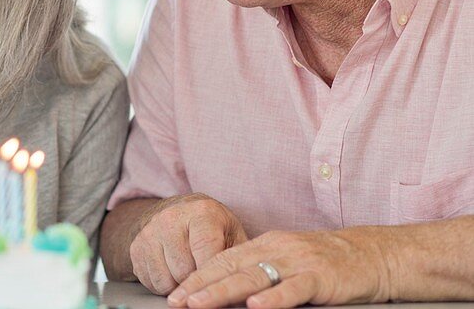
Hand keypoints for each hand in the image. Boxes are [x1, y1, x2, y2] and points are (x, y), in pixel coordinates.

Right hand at [129, 193, 247, 294]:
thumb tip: (243, 291)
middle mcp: (171, 218)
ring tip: (188, 272)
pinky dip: (164, 285)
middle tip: (204, 278)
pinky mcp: (136, 246)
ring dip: (179, 285)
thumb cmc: (212, 228)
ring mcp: (150, 232)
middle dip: (197, 282)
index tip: (218, 290)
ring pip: (166, 280)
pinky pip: (150, 281)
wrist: (178, 212)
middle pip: (184, 270)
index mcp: (201, 213)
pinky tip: (172, 272)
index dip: (212, 276)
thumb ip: (238, 260)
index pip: (205, 250)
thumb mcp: (232, 235)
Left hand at [166, 227, 391, 308]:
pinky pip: (294, 288)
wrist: (371, 255)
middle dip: (200, 286)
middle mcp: (276, 249)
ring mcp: (298, 262)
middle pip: (231, 267)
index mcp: (264, 244)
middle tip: (176, 301)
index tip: (175, 294)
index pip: (222, 260)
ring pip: (254, 276)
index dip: (196, 277)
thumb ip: (258, 270)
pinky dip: (274, 297)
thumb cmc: (325, 262)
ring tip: (200, 303)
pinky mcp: (321, 277)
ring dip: (224, 291)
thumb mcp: (285, 260)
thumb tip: (224, 290)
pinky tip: (255, 306)